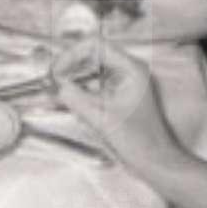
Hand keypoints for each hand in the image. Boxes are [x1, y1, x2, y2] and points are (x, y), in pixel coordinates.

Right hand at [50, 40, 181, 179]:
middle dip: (70, 66)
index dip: (71, 55)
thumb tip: (55, 84)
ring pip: (91, 68)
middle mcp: (129, 69)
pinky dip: (80, 89)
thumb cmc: (136, 141)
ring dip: (73, 78)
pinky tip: (70, 100)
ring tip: (57, 91)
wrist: (154, 162)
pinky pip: (95, 83)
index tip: (55, 72)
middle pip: (92, 54)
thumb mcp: (100, 118)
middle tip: (51, 81)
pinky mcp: (120, 93)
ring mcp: (125, 81)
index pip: (95, 46)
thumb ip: (74, 97)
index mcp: (131, 68)